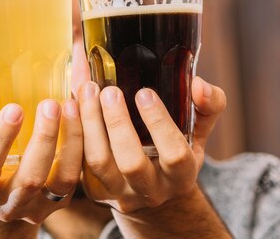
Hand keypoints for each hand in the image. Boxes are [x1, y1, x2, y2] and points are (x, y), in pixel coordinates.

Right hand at [0, 78, 82, 223]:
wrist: (2, 193)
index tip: (14, 108)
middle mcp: (7, 206)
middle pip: (29, 179)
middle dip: (43, 139)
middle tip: (51, 104)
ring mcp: (37, 208)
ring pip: (62, 180)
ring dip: (71, 141)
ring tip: (72, 106)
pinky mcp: (61, 203)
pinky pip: (78, 177)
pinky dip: (83, 147)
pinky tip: (84, 118)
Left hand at [76, 76, 225, 212]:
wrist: (153, 194)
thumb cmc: (175, 153)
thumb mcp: (198, 134)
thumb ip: (208, 107)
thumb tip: (199, 85)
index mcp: (181, 177)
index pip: (175, 155)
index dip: (160, 124)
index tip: (145, 92)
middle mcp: (151, 190)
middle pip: (131, 163)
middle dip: (118, 123)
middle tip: (109, 90)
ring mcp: (120, 193)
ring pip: (98, 162)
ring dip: (89, 124)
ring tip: (87, 90)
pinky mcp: (95, 191)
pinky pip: (79, 162)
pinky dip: (72, 131)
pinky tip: (71, 102)